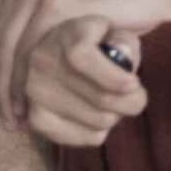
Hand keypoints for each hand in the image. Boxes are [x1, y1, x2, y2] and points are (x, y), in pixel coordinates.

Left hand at [0, 0, 164, 128]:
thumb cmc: (103, 11)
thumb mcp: (55, 21)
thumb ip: (26, 35)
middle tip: (5, 118)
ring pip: (5, 55)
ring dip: (8, 93)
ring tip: (19, 118)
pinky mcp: (56, 6)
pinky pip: (30, 54)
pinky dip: (27, 85)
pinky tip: (35, 104)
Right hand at [17, 15, 150, 147]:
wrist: (63, 61)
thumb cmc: (100, 46)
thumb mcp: (116, 33)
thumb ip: (124, 41)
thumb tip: (122, 54)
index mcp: (65, 33)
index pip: (81, 56)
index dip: (112, 75)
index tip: (133, 83)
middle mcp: (42, 61)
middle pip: (100, 97)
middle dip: (131, 100)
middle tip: (135, 95)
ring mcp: (35, 93)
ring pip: (100, 120)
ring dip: (116, 115)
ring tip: (111, 100)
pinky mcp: (37, 120)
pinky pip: (89, 137)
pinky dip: (102, 131)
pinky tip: (97, 114)